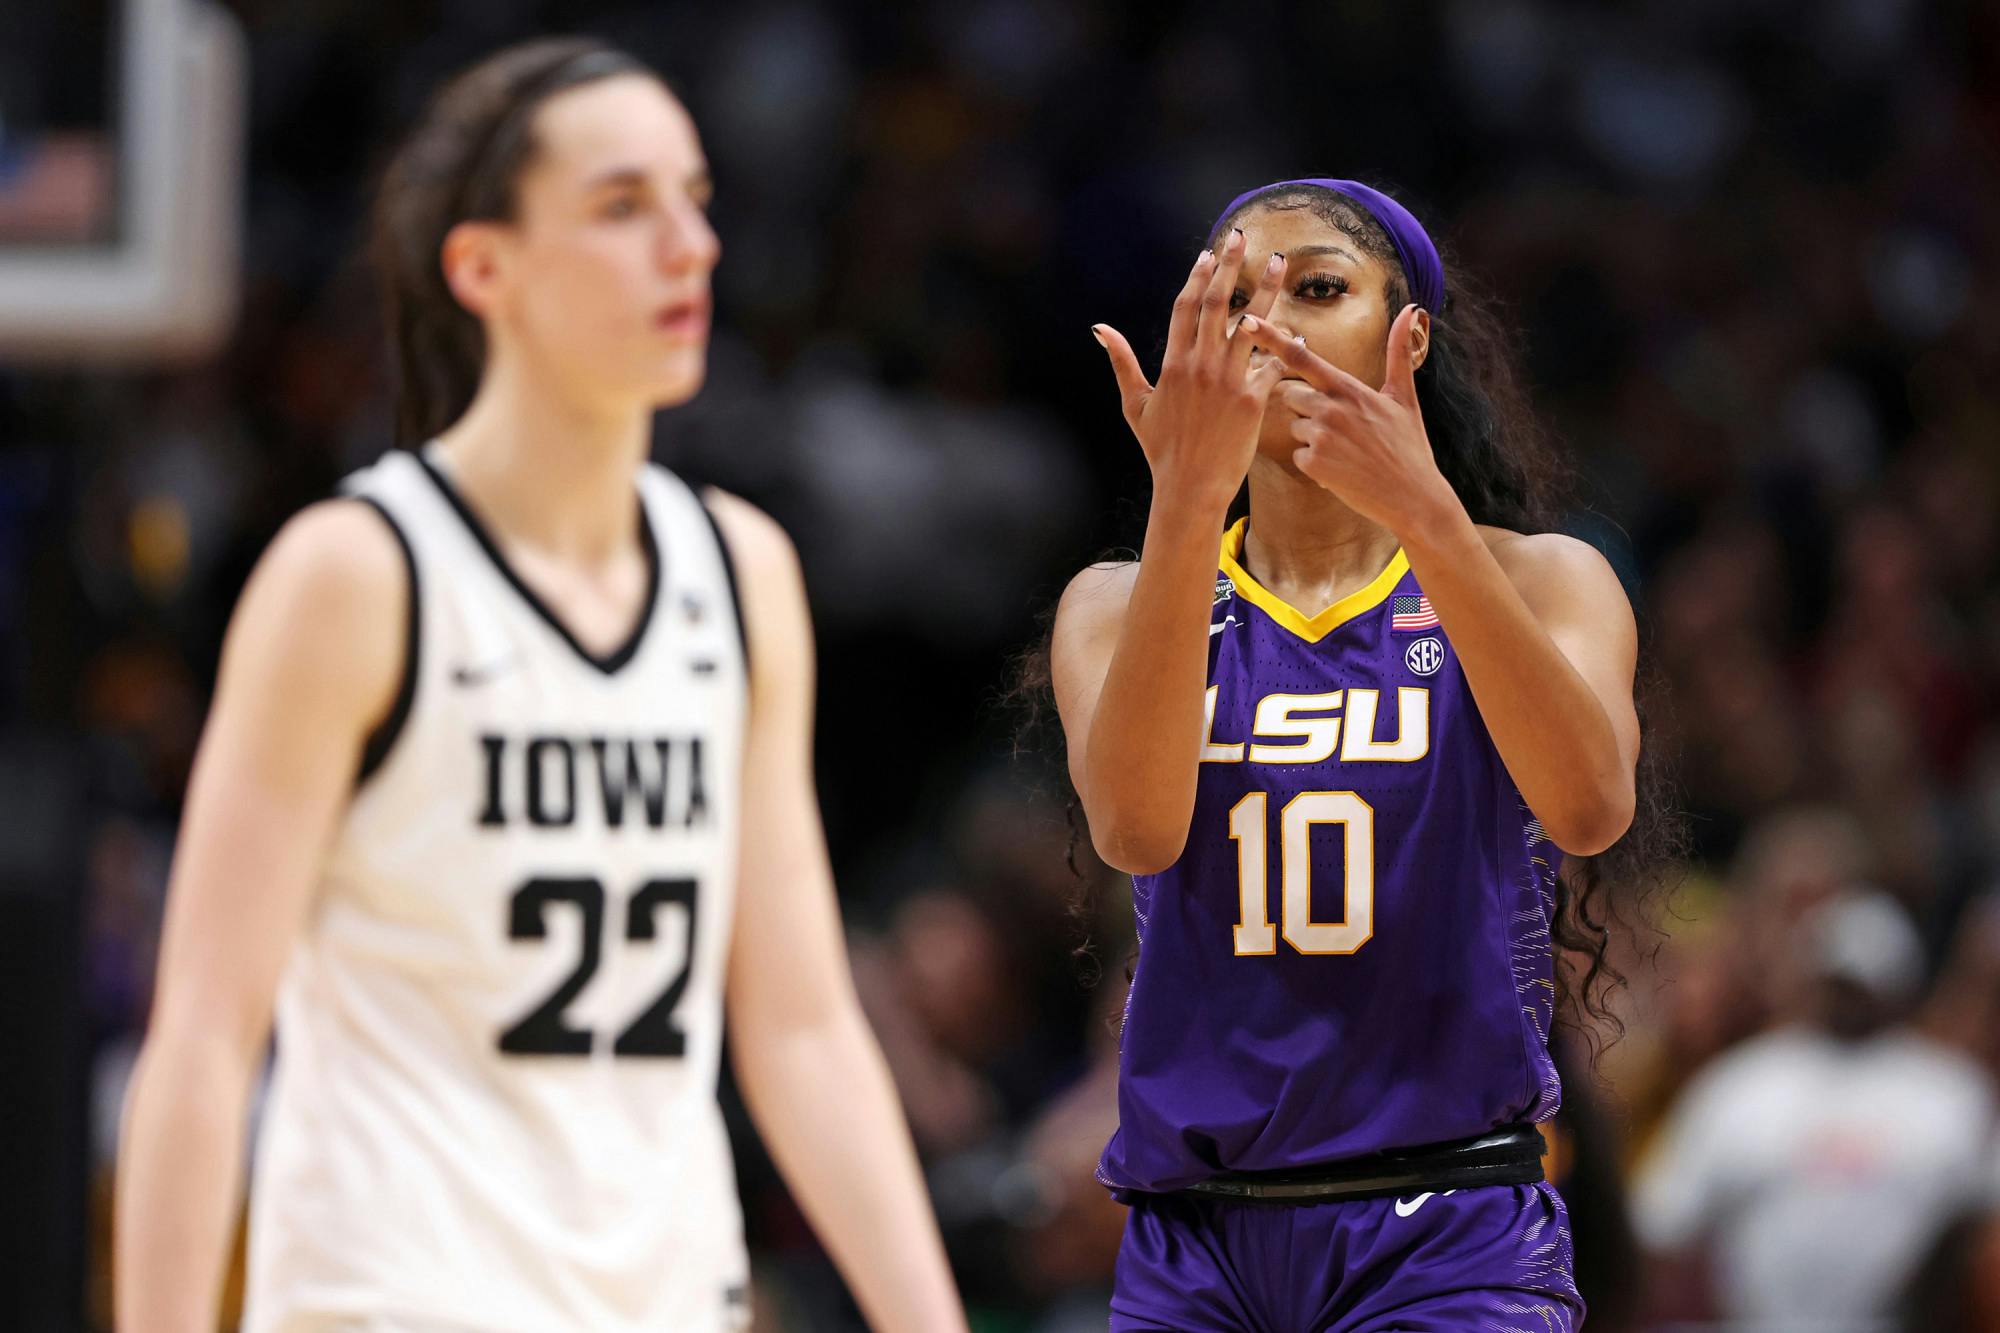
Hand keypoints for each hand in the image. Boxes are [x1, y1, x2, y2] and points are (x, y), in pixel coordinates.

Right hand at [1094, 228, 1287, 511]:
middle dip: (1229, 266)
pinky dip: (1286, 345)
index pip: (1185, 307)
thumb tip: (1100, 328)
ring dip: (1267, 289)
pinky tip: (1298, 329)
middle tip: (1240, 237)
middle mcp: (1201, 366)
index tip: (1208, 254)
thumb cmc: (1161, 449)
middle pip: (1217, 303)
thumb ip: (1121, 362)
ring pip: (1251, 324)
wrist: (1189, 487)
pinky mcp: (1252, 400)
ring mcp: (1228, 381)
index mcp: (1173, 364)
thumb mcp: (1134, 404)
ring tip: (1280, 263)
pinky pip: (1273, 363)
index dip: (1197, 277)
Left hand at [1242, 304, 1459, 534]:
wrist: (1413, 497)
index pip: (1302, 357)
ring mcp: (1321, 435)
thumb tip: (1411, 309)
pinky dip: (1316, 464)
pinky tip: (1341, 470)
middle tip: (1341, 428)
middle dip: (1307, 409)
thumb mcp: (1404, 397)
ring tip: (1346, 451)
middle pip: (1291, 396)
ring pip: (1295, 427)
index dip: (1271, 338)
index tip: (1247, 321)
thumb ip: (1398, 353)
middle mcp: (1332, 407)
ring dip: (1312, 439)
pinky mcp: (1314, 463)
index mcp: (1349, 387)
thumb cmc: (1409, 447)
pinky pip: (1298, 456)